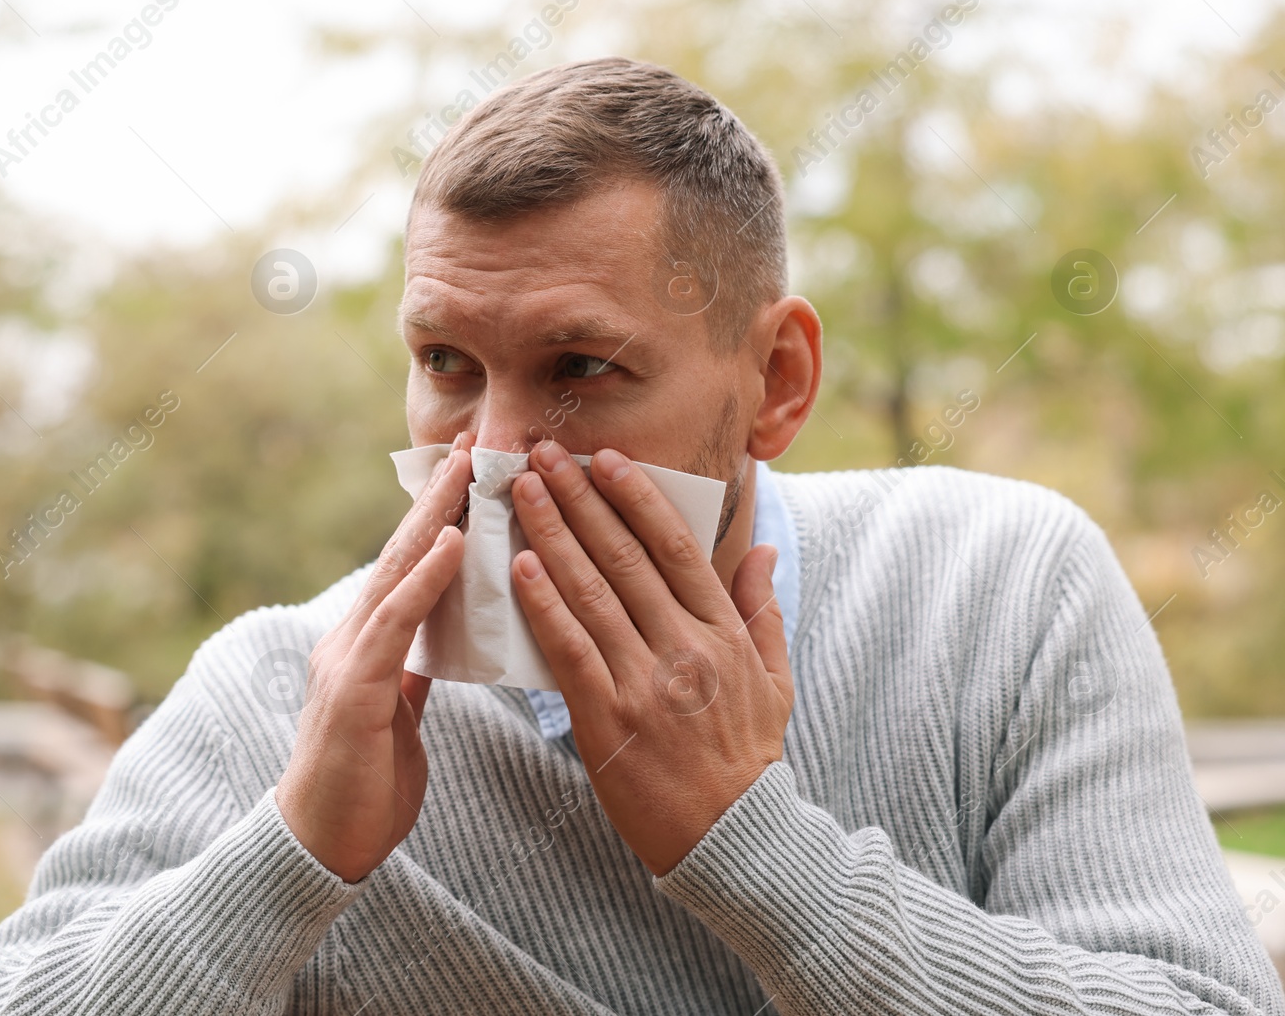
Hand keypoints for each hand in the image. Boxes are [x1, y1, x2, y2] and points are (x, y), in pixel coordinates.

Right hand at [276, 433, 473, 881]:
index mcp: (364, 644)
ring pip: (396, 572)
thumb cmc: (363, 786)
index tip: (472, 472)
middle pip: (400, 552)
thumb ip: (410, 671)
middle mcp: (350, 638)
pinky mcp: (354, 690)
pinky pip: (397, 623)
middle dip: (438, 496)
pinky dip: (426, 579)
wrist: (321, 848)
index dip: (438, 517)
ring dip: (435, 516)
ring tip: (470, 469)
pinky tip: (455, 543)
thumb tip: (439, 640)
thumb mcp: (398, 716)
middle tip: (474, 442)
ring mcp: (347, 659)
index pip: (406, 567)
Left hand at [508, 440, 793, 875]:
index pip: (676, 546)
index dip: (637, 496)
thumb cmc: (748, 756)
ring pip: (592, 591)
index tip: (604, 459)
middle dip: (580, 499)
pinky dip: (543, 604)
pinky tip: (519, 566)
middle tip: (543, 455)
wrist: (734, 838)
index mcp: (722, 631)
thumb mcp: (774, 678)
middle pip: (625, 556)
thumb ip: (761, 609)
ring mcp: (646, 681)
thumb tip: (762, 548)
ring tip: (521, 492)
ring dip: (552, 534)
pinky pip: (569, 649)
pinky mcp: (608, 718)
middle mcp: (685, 646)